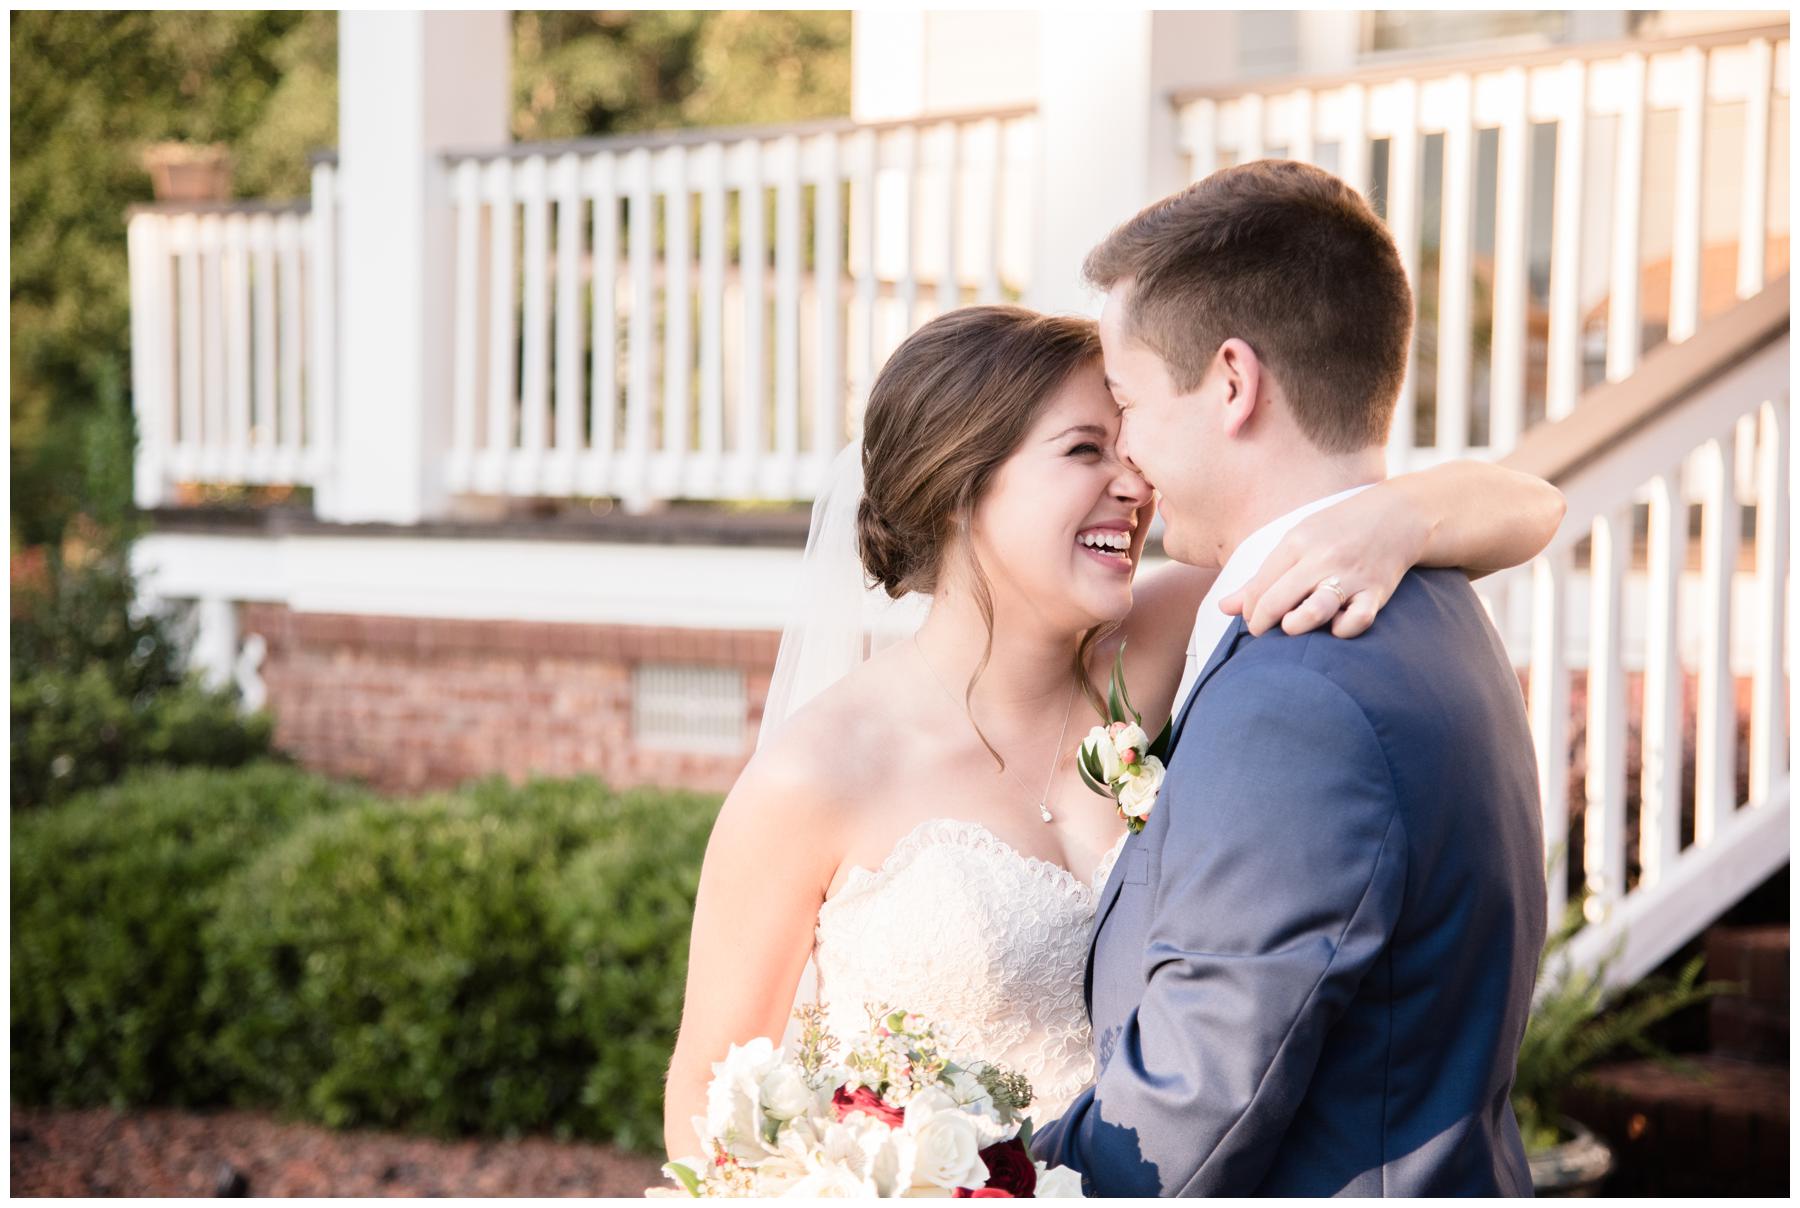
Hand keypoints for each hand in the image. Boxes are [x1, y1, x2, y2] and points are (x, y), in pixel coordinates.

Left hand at [1218, 486, 1430, 638]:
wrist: (1398, 515)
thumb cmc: (1338, 530)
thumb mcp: (1297, 542)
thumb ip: (1262, 577)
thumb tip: (1223, 607)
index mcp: (1297, 543)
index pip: (1259, 585)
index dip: (1248, 610)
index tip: (1253, 619)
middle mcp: (1321, 559)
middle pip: (1278, 598)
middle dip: (1262, 622)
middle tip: (1262, 631)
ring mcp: (1349, 576)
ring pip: (1316, 607)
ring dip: (1297, 624)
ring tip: (1290, 627)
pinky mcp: (1376, 591)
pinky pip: (1359, 618)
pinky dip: (1345, 628)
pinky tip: (1335, 628)